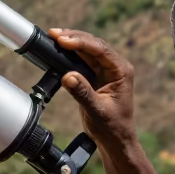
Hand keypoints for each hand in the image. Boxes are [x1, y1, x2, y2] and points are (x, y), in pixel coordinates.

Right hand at [47, 28, 137, 148]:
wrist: (114, 139)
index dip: (81, 42)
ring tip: (53, 36)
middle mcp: (115, 67)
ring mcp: (105, 70)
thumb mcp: (97, 111)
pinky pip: (82, 60)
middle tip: (54, 34)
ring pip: (87, 50)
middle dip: (74, 38)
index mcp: (121, 71)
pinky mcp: (95, 76)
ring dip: (71, 43)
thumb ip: (83, 93)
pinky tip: (59, 48)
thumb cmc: (111, 127)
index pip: (100, 50)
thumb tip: (68, 76)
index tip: (63, 40)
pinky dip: (70, 53)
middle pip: (93, 45)